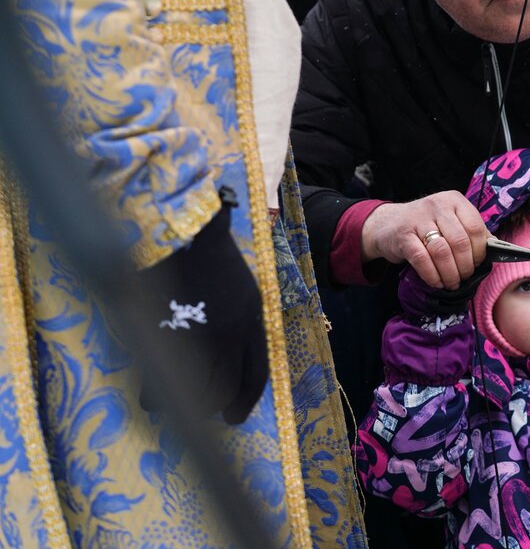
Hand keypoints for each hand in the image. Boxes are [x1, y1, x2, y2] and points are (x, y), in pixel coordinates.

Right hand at [136, 194, 267, 424]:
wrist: (184, 232)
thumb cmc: (212, 258)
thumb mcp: (243, 287)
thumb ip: (242, 321)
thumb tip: (230, 358)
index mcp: (253, 319)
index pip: (257, 371)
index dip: (246, 398)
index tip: (235, 416)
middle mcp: (232, 330)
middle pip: (228, 385)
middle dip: (219, 405)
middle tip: (211, 415)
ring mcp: (200, 332)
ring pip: (197, 388)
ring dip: (187, 402)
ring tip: (178, 405)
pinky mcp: (168, 332)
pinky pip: (164, 375)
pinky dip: (156, 392)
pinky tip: (153, 399)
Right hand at [361, 192, 488, 289]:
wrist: (388, 224)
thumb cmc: (427, 225)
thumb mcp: (450, 221)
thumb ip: (470, 231)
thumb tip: (495, 248)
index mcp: (454, 200)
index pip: (475, 227)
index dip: (480, 251)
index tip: (477, 264)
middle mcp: (437, 205)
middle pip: (460, 241)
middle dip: (465, 266)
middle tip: (464, 277)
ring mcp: (418, 219)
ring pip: (442, 252)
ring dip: (450, 274)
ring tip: (452, 283)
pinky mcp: (403, 236)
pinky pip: (422, 260)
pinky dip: (432, 275)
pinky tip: (436, 282)